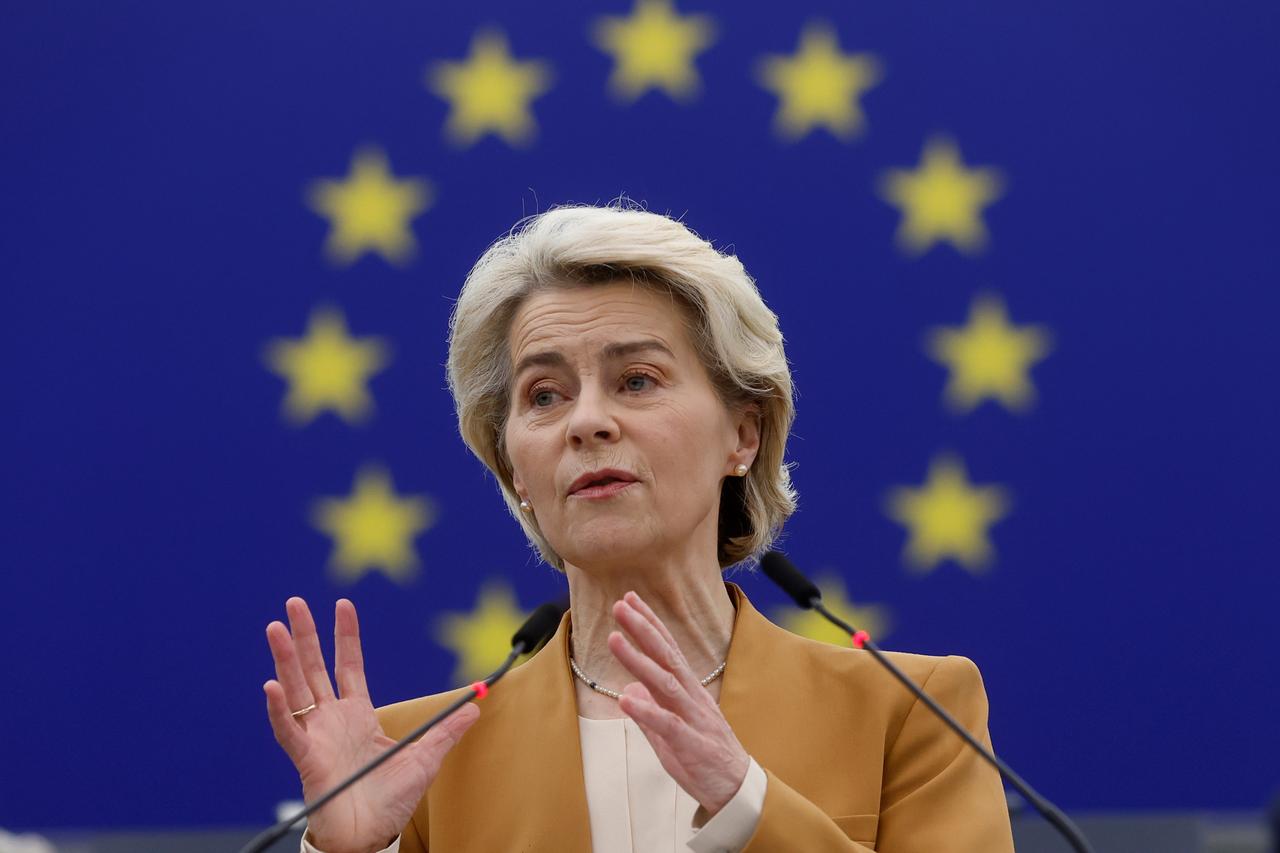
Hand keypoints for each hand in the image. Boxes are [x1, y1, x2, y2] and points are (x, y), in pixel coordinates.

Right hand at [264, 598, 478, 852]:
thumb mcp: (426, 758)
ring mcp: (316, 736)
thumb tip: (476, 704)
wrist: (370, 836)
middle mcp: (332, 719)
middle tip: (294, 603)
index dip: (346, 636)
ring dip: (284, 659)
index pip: (348, 665)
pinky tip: (271, 686)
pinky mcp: (306, 758)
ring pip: (295, 689)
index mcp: (358, 714)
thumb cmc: (391, 800)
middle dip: (304, 635)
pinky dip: (279, 709)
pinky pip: (287, 730)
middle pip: (314, 668)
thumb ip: (446, 729)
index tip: (343, 604)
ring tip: (275, 628)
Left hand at [608, 591, 749, 815]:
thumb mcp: (671, 730)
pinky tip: (626, 698)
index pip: (667, 648)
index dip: (649, 623)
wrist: (737, 789)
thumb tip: (630, 688)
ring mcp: (693, 718)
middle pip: (666, 656)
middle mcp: (692, 697)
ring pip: (665, 683)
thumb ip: (651, 708)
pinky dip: (646, 710)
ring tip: (615, 640)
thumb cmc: (705, 757)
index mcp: (688, 691)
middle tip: (620, 606)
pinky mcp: (691, 744)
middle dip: (642, 629)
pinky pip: (667, 724)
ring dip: (638, 660)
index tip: (630, 599)